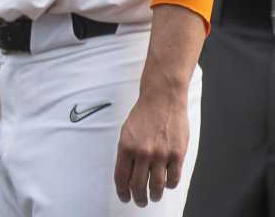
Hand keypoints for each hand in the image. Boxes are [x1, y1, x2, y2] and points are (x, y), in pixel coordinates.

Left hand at [114, 91, 188, 206]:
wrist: (162, 99)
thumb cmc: (143, 115)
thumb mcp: (126, 132)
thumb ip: (126, 153)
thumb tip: (126, 174)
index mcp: (126, 147)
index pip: (122, 177)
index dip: (123, 191)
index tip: (125, 197)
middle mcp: (143, 153)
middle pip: (138, 186)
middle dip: (138, 198)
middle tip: (140, 201)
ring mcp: (161, 155)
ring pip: (157, 186)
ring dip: (154, 195)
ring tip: (153, 197)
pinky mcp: (177, 155)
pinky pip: (173, 179)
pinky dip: (169, 184)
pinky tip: (166, 183)